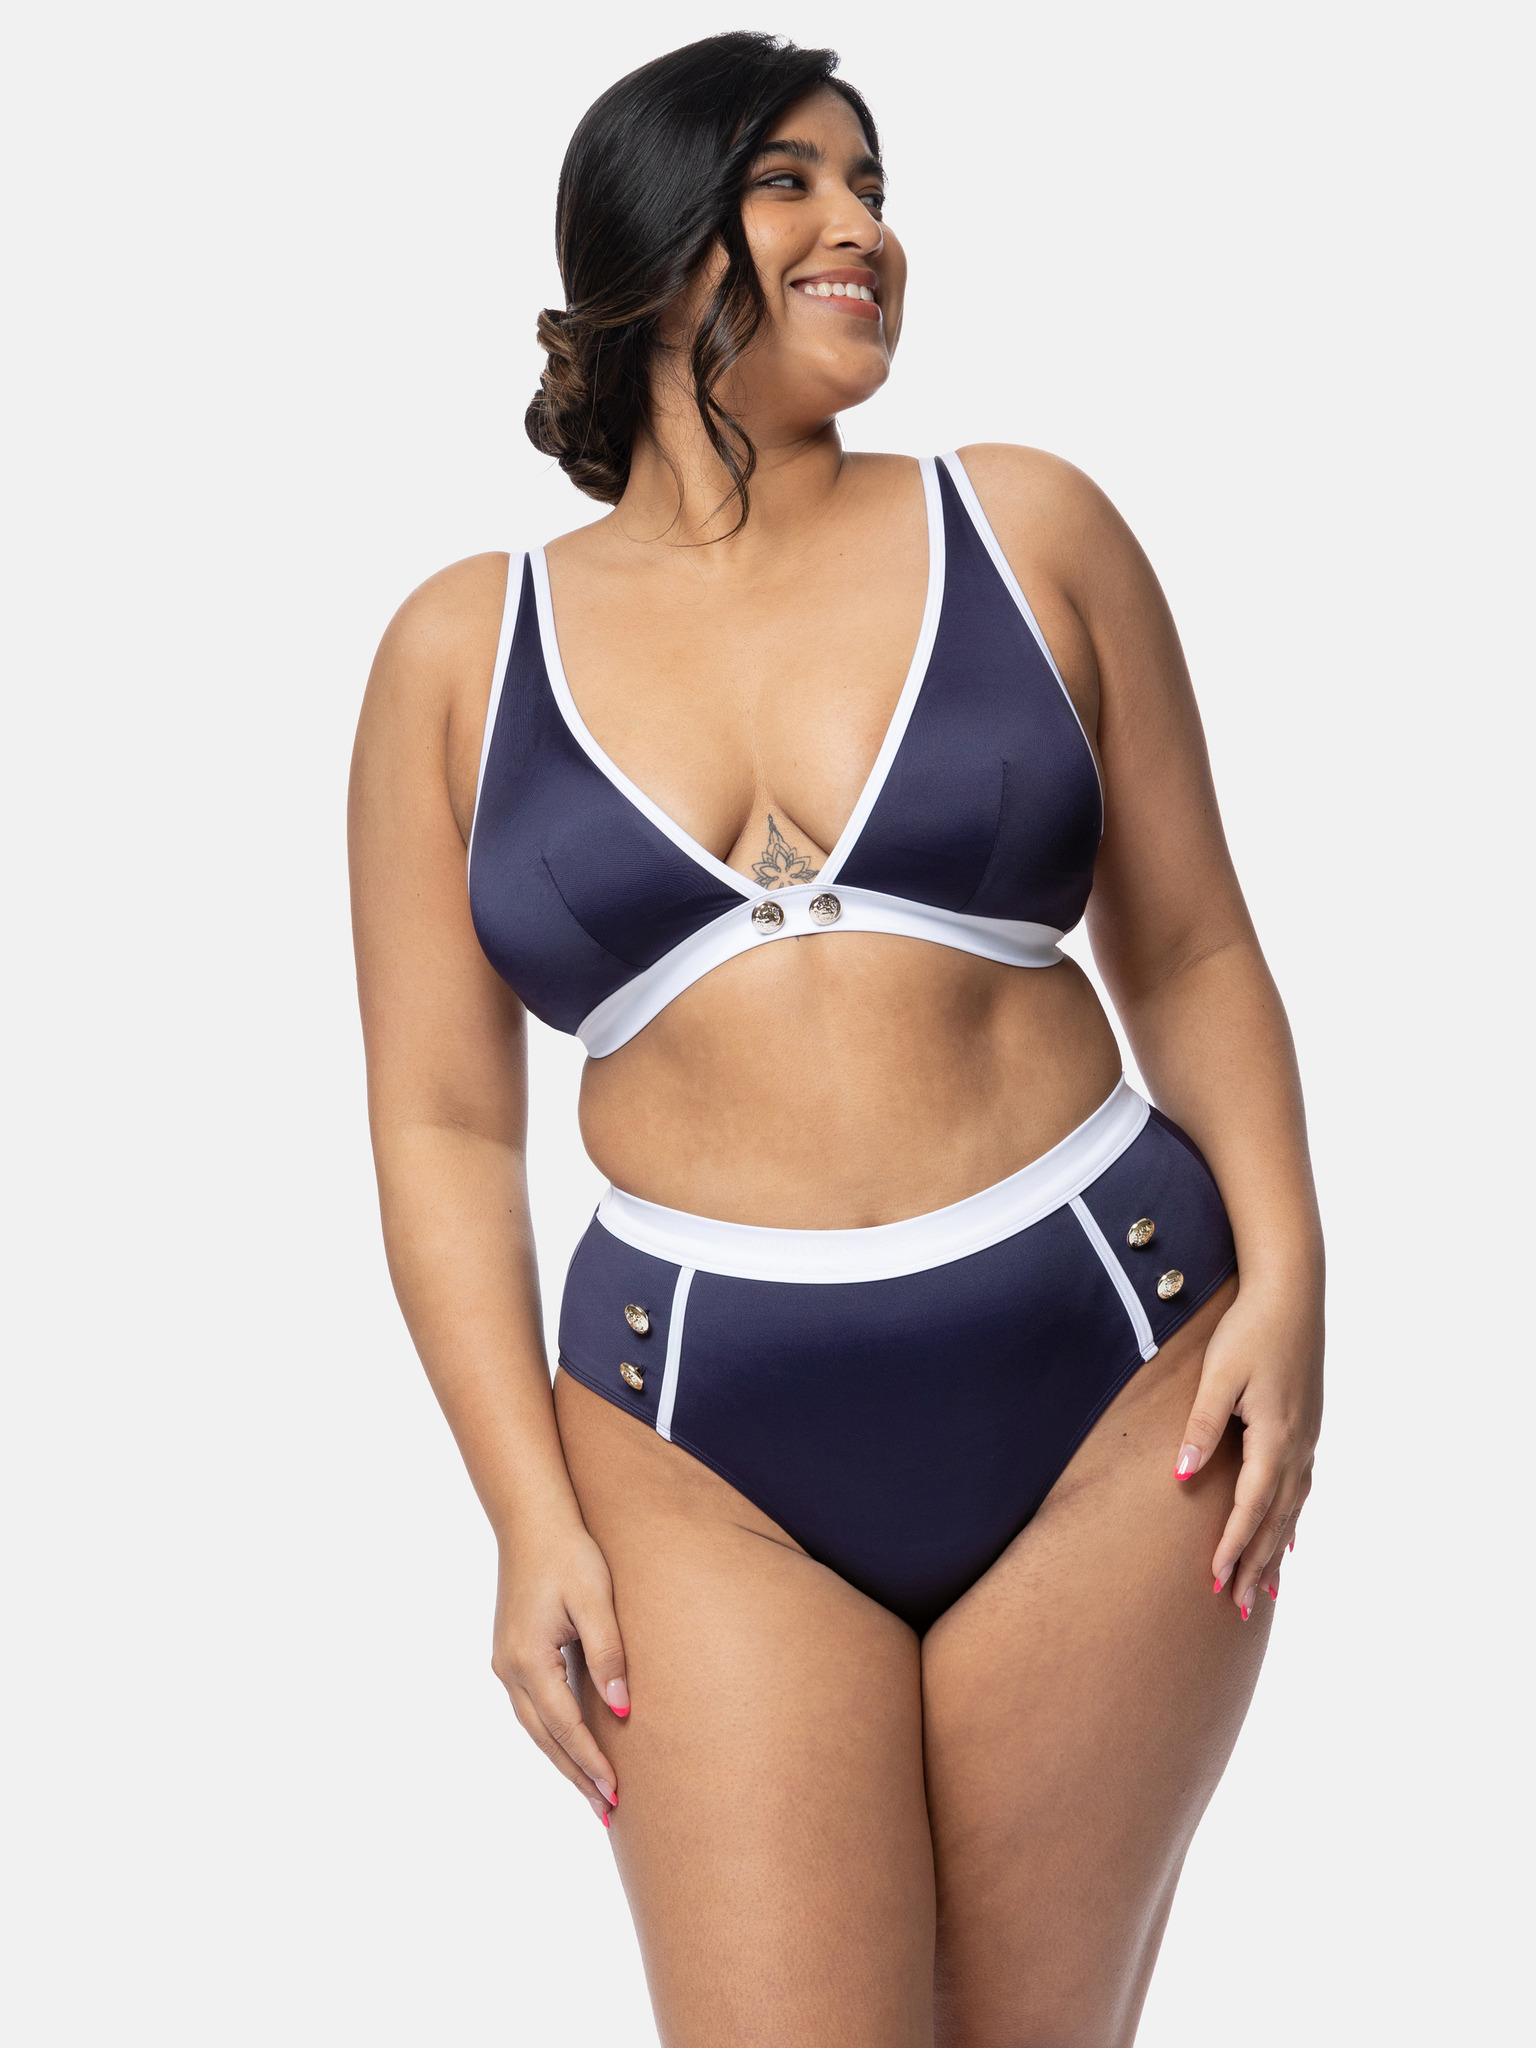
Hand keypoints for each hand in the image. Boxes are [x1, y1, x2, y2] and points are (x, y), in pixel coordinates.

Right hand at [490, 1520, 630, 1825]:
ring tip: (593, 1791)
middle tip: (607, 1812)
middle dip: (576, 1776)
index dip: (591, 1762)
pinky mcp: (512, 1654)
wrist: (531, 1521)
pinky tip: (572, 1745)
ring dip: (564, 1759)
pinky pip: (533, 1708)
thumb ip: (607, 1654)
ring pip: (535, 1727)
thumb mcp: (595, 1600)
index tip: (616, 1793)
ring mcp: (506, 1662)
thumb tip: (622, 1708)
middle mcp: (509, 1668)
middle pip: (545, 1738)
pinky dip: (553, 1734)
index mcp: (529, 1659)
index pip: (565, 1726)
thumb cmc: (569, 1554)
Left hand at [1173, 1276, 1322, 1616]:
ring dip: (1275, 1550)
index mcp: (1276, 1438)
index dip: (1232, 1547)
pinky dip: (1291, 1518)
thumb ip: (1201, 1428)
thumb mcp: (1218, 1377)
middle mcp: (1299, 1446)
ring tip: (1266, 1590)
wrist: (1292, 1291)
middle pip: (1275, 1520)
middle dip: (1256, 1564)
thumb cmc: (1249, 1330)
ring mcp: (1308, 1438)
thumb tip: (1181, 1475)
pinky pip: (1301, 1488)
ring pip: (1291, 1509)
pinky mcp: (1307, 1426)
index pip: (1249, 1507)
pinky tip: (1288, 1535)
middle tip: (1240, 1608)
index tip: (1216, 1582)